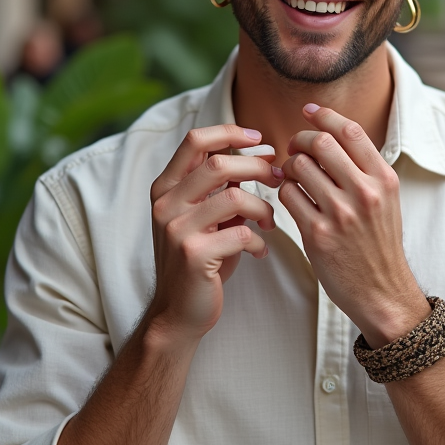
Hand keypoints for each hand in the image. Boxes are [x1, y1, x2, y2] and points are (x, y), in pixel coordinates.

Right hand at [147, 125, 282, 341]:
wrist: (178, 311)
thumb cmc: (201, 258)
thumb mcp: (206, 216)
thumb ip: (222, 187)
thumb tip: (262, 154)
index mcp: (166, 187)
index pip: (195, 140)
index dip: (230, 133)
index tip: (259, 140)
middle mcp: (166, 203)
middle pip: (219, 164)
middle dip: (257, 168)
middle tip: (278, 179)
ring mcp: (177, 229)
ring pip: (234, 197)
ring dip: (263, 208)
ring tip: (270, 223)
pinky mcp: (194, 254)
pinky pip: (241, 234)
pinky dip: (259, 241)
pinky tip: (260, 251)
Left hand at [279, 105, 429, 347]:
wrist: (382, 291)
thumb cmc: (379, 243)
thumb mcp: (386, 200)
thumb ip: (363, 168)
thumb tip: (329, 134)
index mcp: (384, 179)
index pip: (350, 131)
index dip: (325, 116)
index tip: (309, 112)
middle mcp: (365, 192)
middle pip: (321, 143)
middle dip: (300, 140)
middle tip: (294, 148)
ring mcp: (341, 213)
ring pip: (300, 167)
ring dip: (289, 167)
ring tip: (292, 176)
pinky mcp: (318, 234)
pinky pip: (288, 195)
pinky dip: (284, 191)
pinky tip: (290, 198)